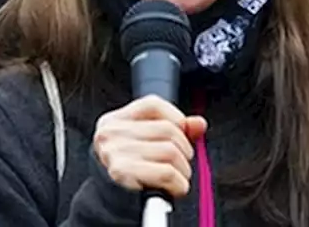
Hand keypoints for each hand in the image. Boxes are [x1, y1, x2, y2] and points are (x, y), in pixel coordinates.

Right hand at [92, 96, 208, 197]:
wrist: (109, 204)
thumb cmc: (129, 172)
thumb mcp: (147, 144)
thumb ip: (174, 129)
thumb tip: (199, 123)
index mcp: (115, 121)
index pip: (152, 104)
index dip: (176, 117)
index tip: (181, 133)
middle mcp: (111, 133)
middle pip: (167, 129)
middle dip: (184, 150)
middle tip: (181, 163)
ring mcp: (115, 152)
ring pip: (170, 151)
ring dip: (183, 170)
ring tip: (177, 177)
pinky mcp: (122, 174)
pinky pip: (167, 173)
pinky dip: (179, 184)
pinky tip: (174, 188)